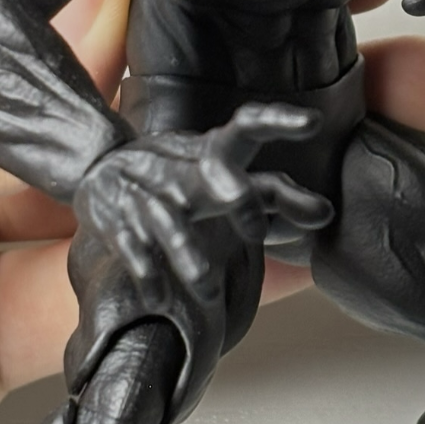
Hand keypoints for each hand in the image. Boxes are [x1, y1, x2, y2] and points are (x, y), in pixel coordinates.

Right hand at [74, 104, 333, 313]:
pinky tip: (161, 302)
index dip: (278, 121)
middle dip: (234, 194)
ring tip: (209, 295)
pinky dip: (147, 274)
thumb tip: (328, 216)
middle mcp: (183, 169)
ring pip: (171, 222)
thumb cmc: (180, 177)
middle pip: (212, 172)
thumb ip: (276, 196)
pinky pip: (133, 247)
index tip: (312, 122)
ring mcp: (147, 193)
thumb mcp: (224, 178)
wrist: (96, 168)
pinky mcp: (116, 219)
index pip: (249, 127)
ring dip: (189, 257)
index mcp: (212, 152)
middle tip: (254, 229)